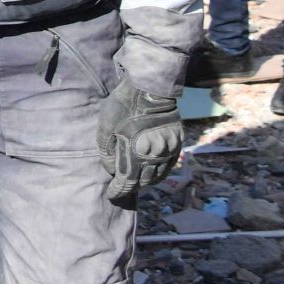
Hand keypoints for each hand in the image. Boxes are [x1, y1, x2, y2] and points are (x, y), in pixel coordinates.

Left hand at [97, 80, 181, 204]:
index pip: (128, 182)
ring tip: (135, 179)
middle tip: (122, 184)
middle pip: (144, 181)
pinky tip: (151, 170)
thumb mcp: (106, 128)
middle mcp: (156, 156)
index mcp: (137, 153)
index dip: (119, 191)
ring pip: (158, 175)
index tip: (112, 195)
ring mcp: (169, 150)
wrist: (150, 87)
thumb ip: (108, 153)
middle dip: (131, 185)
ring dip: (146, 180)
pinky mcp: (177, 143)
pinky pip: (168, 165)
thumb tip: (113, 170)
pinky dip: (159, 172)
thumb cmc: (123, 105)